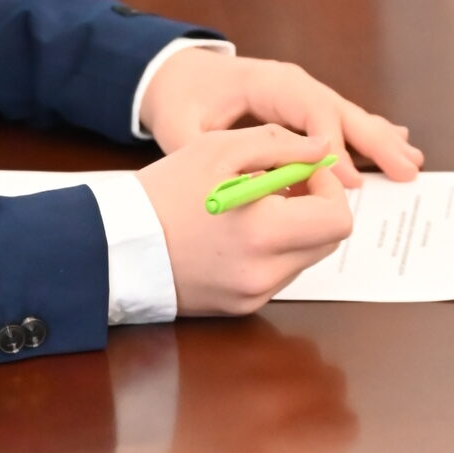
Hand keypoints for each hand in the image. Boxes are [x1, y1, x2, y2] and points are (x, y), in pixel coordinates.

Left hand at [137, 51, 422, 186]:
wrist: (177, 74)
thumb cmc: (181, 98)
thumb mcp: (181, 126)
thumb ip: (208, 152)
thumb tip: (244, 184)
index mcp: (268, 82)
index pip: (310, 112)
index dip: (331, 148)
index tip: (347, 182)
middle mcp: (293, 85)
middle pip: (341, 112)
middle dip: (374, 142)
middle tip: (404, 171)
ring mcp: (302, 95)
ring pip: (349, 116)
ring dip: (381, 140)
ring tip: (411, 163)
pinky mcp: (304, 109)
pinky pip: (342, 122)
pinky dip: (369, 135)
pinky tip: (397, 147)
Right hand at [137, 125, 352, 314]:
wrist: (115, 247)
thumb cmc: (162, 193)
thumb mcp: (217, 150)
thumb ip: (279, 145)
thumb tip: (322, 150)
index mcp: (264, 233)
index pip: (337, 219)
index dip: (328, 188)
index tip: (300, 171)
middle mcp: (265, 273)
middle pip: (327, 242)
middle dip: (314, 208)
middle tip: (279, 184)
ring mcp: (254, 295)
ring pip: (304, 258)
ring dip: (293, 229)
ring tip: (250, 207)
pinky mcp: (242, 307)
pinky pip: (277, 274)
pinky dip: (270, 250)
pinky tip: (236, 232)